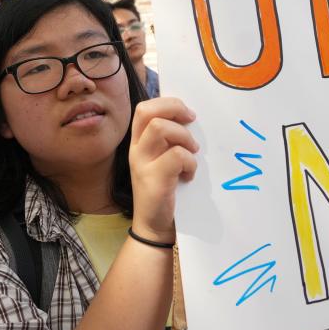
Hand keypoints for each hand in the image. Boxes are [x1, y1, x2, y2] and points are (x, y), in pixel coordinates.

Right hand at [129, 97, 198, 243]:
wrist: (154, 226)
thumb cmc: (165, 190)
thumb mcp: (163, 160)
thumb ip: (170, 141)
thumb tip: (191, 118)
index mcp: (138, 142)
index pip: (144, 108)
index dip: (167, 103)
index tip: (187, 114)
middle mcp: (136, 150)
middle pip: (148, 111)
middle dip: (174, 109)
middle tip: (191, 121)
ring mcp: (142, 164)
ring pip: (161, 129)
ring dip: (184, 137)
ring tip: (192, 152)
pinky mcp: (153, 179)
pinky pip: (176, 156)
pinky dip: (190, 163)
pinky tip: (190, 175)